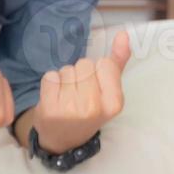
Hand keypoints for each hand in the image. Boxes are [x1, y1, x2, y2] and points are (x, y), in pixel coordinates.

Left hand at [31, 29, 131, 152]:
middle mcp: (94, 107)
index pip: (105, 63)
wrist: (64, 139)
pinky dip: (51, 83)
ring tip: (67, 96)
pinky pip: (50, 76)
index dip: (98, 71)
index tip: (96, 88)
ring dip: (65, 79)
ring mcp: (71, 109)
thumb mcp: (109, 91)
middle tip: (80, 93)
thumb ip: (118, 62)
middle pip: (85, 64)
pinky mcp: (49, 109)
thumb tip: (123, 34)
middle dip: (81, 74)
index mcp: (114, 103)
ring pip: (67, 69)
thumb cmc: (89, 110)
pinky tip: (54, 97)